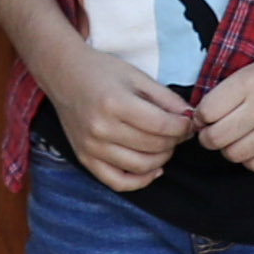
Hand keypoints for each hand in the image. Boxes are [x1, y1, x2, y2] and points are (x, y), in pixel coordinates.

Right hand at [40, 44, 199, 189]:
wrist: (64, 74)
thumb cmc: (101, 71)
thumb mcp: (136, 76)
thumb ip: (165, 98)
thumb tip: (190, 118)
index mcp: (114, 103)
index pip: (161, 125)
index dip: (182, 126)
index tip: (189, 122)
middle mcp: (101, 128)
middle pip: (153, 146)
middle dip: (174, 141)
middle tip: (179, 132)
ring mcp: (91, 147)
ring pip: (141, 166)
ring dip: (162, 159)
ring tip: (166, 145)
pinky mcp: (85, 159)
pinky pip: (118, 182)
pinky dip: (140, 180)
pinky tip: (153, 169)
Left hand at [195, 0, 253, 170]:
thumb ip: (228, 90)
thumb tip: (200, 116)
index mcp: (248, 82)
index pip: (205, 112)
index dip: (199, 116)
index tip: (203, 115)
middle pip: (216, 138)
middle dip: (207, 136)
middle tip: (212, 130)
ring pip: (234, 155)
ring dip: (227, 149)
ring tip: (234, 138)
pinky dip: (249, 160)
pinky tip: (253, 146)